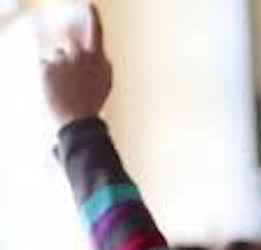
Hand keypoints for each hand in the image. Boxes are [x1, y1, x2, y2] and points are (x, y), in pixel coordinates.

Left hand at [41, 4, 111, 129]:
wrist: (77, 119)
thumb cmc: (93, 102)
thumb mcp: (105, 82)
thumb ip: (103, 63)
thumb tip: (99, 53)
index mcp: (97, 58)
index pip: (96, 31)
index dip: (93, 17)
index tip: (90, 6)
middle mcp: (79, 54)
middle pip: (68, 42)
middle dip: (68, 52)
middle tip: (69, 72)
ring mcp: (62, 59)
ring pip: (56, 56)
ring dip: (59, 67)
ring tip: (65, 87)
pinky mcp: (46, 66)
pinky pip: (46, 65)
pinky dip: (49, 75)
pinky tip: (56, 88)